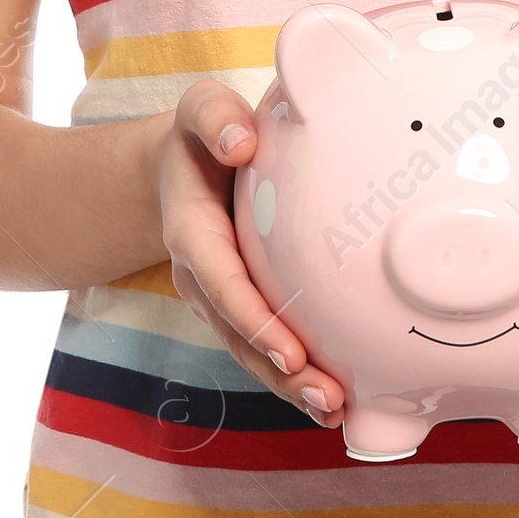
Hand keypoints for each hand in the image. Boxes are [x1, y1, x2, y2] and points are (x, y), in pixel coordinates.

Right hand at [149, 81, 345, 425]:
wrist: (184, 161)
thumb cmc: (203, 132)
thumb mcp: (200, 108)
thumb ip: (215, 118)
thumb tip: (241, 142)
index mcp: (193, 231)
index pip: (224, 282)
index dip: (256, 321)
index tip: (292, 352)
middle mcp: (202, 274)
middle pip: (239, 333)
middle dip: (280, 371)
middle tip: (326, 398)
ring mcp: (220, 295)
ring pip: (251, 349)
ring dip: (289, 384)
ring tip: (334, 410)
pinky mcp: (242, 302)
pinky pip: (263, 342)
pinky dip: (292, 373)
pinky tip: (333, 396)